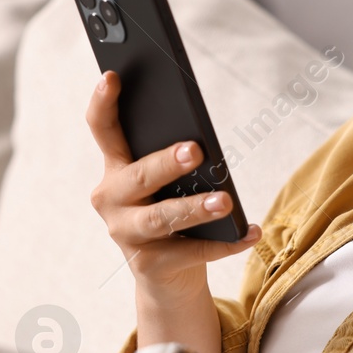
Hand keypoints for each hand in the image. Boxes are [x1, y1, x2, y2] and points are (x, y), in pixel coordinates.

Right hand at [86, 71, 260, 352]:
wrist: (166, 276)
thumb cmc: (170, 212)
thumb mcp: (166, 182)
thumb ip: (171, 158)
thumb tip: (202, 139)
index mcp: (114, 168)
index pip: (102, 129)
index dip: (103, 103)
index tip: (111, 76)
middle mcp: (111, 200)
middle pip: (137, 177)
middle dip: (165, 163)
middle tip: (195, 150)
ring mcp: (126, 234)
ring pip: (162, 218)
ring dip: (195, 208)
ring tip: (225, 201)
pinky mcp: (149, 265)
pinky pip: (192, 252)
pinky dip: (226, 243)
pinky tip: (250, 232)